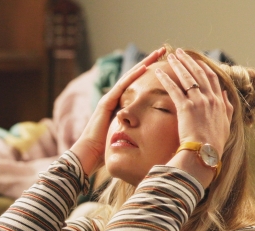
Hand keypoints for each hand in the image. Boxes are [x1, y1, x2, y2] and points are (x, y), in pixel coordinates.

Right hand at [70, 48, 164, 174]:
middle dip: (149, 63)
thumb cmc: (106, 151)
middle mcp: (115, 99)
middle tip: (163, 51)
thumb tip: (156, 134)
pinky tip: (144, 67)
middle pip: (134, 76)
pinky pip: (122, 86)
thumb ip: (135, 131)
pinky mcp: (106, 103)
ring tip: (157, 53)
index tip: (164, 66)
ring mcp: (109, 99)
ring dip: (144, 63)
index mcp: (121, 106)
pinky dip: (133, 76)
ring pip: (129, 77)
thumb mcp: (125, 137)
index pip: (138, 86)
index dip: (151, 75)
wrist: (90, 155)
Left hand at [156, 49, 233, 159]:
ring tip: (170, 56)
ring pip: (187, 77)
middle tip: (180, 52)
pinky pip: (174, 89)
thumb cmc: (214, 143)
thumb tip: (226, 93)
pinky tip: (159, 72)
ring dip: (178, 64)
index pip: (212, 79)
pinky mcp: (186, 108)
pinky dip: (166, 79)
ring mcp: (198, 102)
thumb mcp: (226, 124)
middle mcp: (210, 99)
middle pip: (199, 73)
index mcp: (220, 102)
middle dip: (189, 60)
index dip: (203, 68)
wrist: (206, 153)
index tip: (197, 61)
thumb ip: (227, 107)